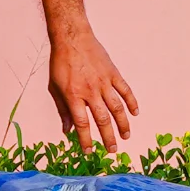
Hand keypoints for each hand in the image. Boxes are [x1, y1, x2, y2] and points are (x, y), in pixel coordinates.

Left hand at [47, 28, 140, 148]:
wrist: (72, 38)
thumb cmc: (60, 63)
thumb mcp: (54, 87)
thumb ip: (62, 109)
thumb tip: (67, 130)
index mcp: (73, 95)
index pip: (81, 123)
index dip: (85, 139)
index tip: (88, 151)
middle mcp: (90, 91)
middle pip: (102, 119)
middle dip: (108, 137)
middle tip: (112, 150)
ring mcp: (104, 82)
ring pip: (117, 108)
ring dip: (122, 124)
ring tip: (126, 137)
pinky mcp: (113, 74)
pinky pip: (125, 91)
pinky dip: (132, 102)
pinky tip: (135, 113)